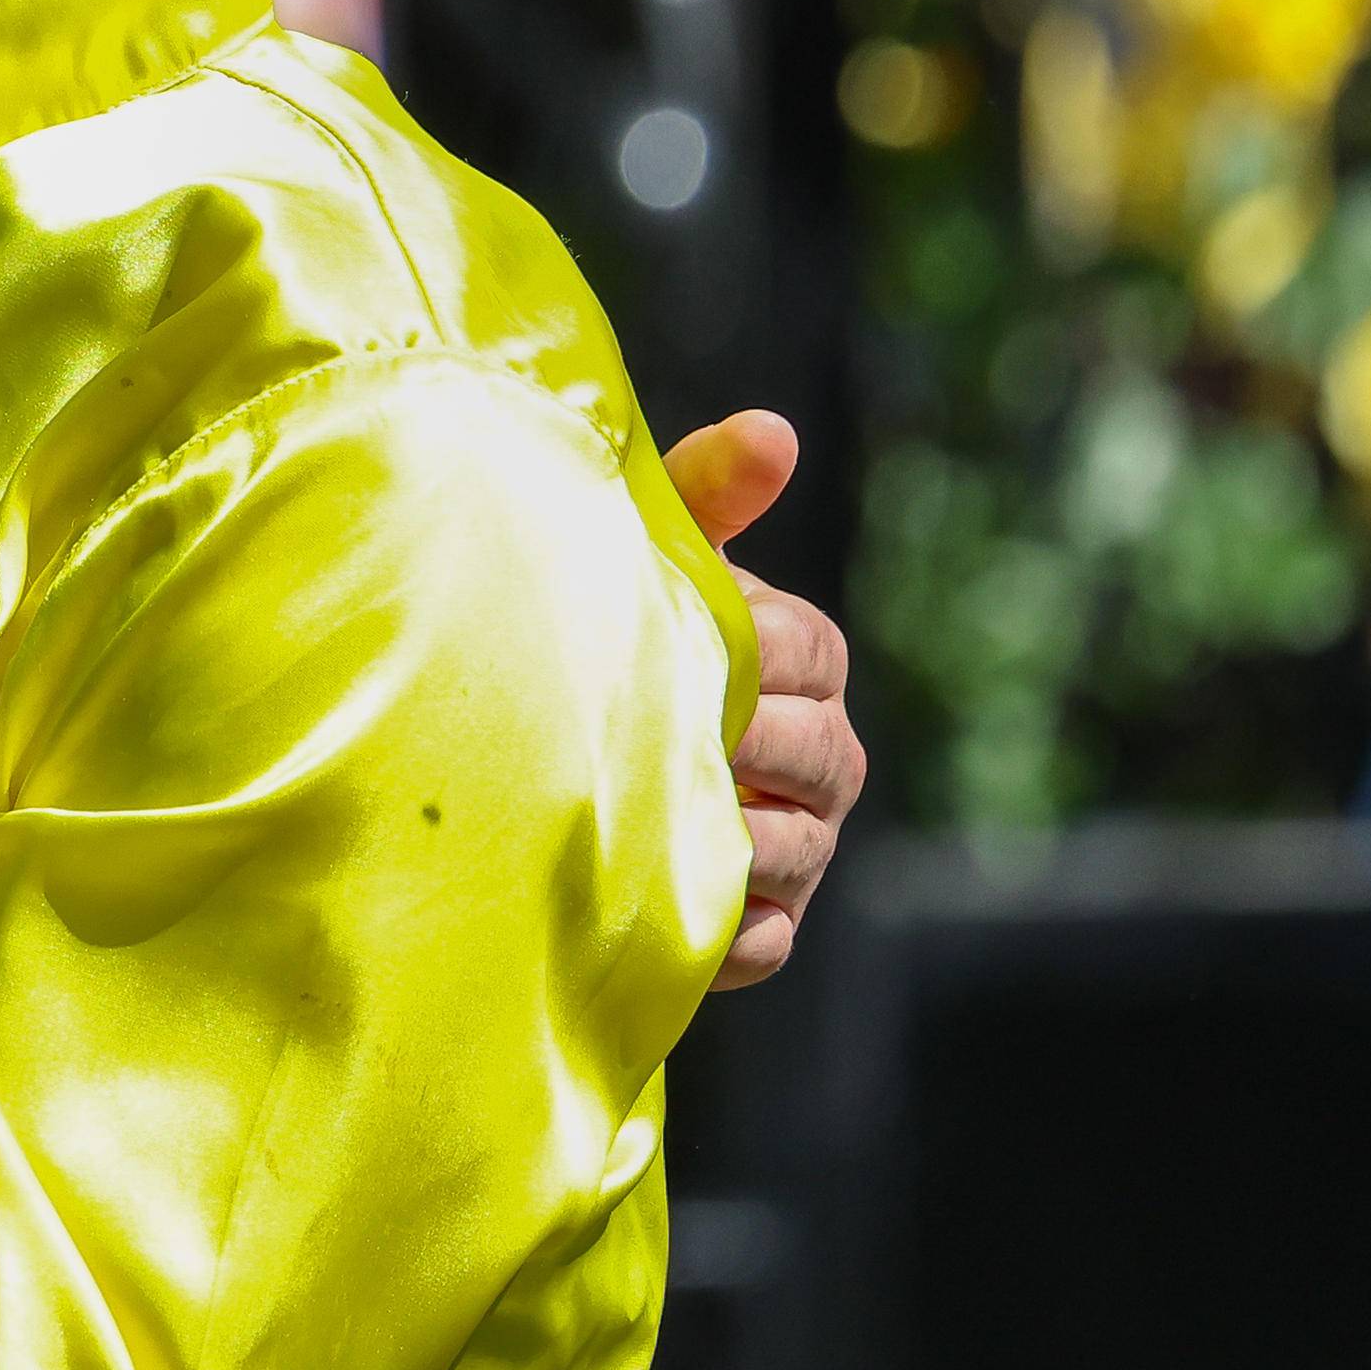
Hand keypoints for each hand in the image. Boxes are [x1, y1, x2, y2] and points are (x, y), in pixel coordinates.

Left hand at [660, 412, 865, 990]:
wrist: (547, 747)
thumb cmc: (615, 624)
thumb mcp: (652, 554)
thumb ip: (706, 492)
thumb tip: (775, 430)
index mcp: (806, 659)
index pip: (810, 651)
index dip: (757, 650)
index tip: (696, 650)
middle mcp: (823, 755)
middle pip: (816, 754)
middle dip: (746, 744)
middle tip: (667, 738)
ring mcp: (802, 845)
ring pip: (794, 849)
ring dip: (730, 837)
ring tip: (655, 818)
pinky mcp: (763, 924)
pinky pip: (765, 938)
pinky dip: (725, 930)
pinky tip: (673, 913)